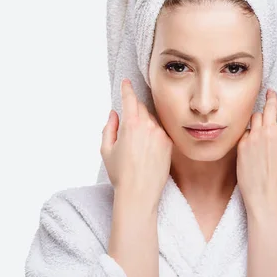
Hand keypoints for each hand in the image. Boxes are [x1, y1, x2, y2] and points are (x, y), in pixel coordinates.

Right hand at [101, 78, 172, 205]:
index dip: (127, 89)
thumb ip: (109, 127)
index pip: (130, 99)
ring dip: (143, 124)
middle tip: (127, 126)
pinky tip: (146, 150)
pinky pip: (159, 131)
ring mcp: (161, 134)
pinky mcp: (169, 143)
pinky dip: (153, 134)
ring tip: (136, 145)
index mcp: (131, 125)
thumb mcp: (107, 149)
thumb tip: (114, 114)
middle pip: (141, 108)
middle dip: (134, 111)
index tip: (126, 82)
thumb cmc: (121, 174)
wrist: (140, 193)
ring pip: (151, 120)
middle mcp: (148, 126)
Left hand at [236, 74, 276, 207]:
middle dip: (272, 97)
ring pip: (256, 117)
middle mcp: (269, 133)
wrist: (266, 199)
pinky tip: (254, 141)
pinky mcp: (241, 145)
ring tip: (263, 122)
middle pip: (269, 106)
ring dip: (260, 116)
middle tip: (271, 93)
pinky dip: (251, 132)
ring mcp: (253, 138)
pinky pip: (246, 131)